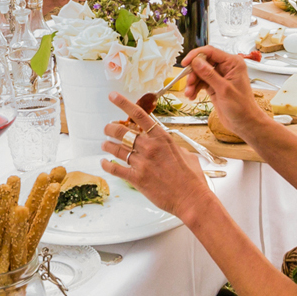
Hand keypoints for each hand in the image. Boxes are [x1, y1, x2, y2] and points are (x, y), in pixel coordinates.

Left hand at [100, 91, 213, 222]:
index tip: (112, 96)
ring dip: (108, 145)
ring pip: (117, 149)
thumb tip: (167, 145)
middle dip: (111, 128)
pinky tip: (104, 163)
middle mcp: (150, 147)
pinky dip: (107, 165)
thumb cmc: (192, 178)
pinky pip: (116, 169)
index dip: (123, 103)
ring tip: (105, 144)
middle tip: (107, 128)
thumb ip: (172, 146)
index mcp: (162, 138)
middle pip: (123, 131)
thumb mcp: (186, 154)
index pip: (139, 115)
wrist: (192, 199)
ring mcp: (142, 163)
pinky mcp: (137, 179)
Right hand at [182, 45, 269, 143]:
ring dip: (193, 83)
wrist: (244, 122)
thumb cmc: (241, 107)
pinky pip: (201, 82)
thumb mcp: (224, 90)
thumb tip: (196, 62)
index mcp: (233, 63)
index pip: (211, 52)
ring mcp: (220, 76)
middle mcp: (226, 67)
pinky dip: (195, 88)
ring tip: (189, 93)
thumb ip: (209, 75)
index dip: (196, 55)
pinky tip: (192, 95)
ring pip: (200, 73)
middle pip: (203, 62)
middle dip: (194, 73)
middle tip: (188, 83)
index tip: (185, 63)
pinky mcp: (215, 85)